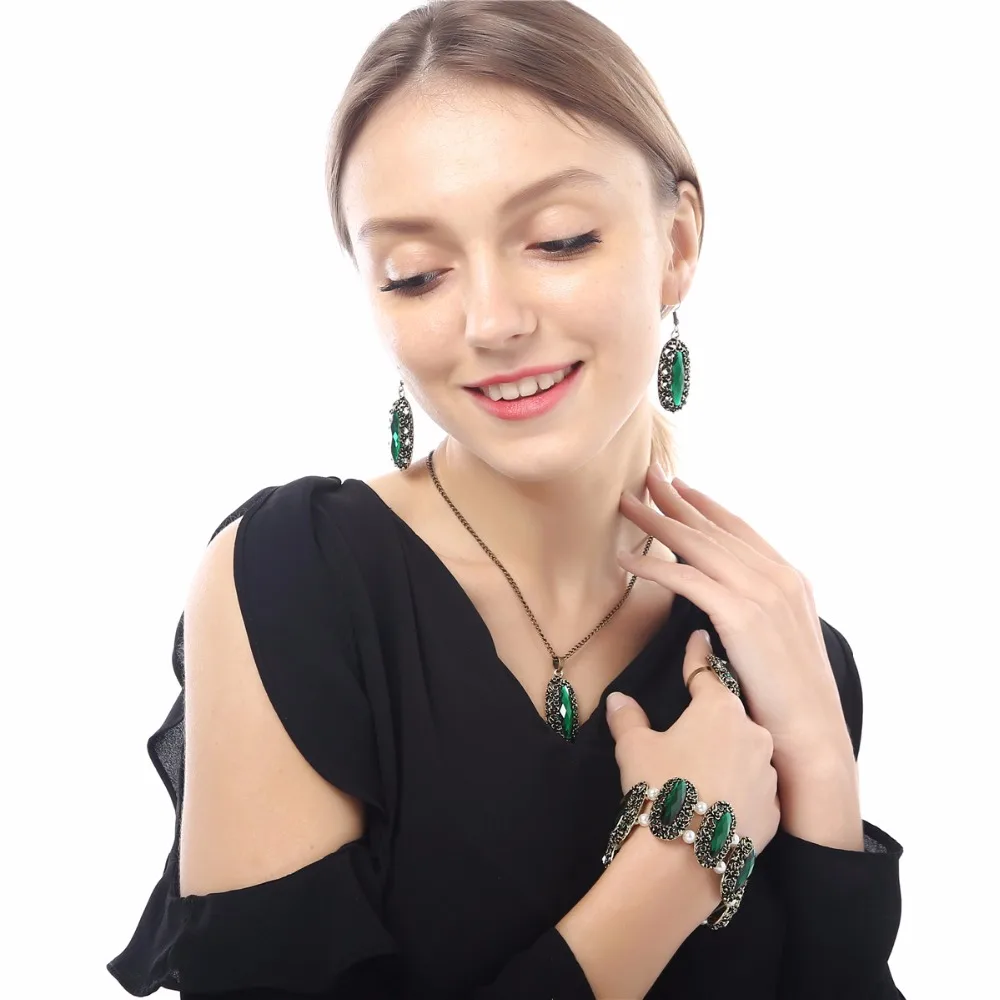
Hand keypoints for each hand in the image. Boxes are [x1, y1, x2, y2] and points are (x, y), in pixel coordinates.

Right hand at [607, 629, 780, 854]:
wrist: (686, 854)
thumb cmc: (659, 787)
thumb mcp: (634, 747)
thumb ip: (628, 718)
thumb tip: (618, 700)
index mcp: (719, 708)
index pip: (706, 672)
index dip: (698, 655)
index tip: (699, 637)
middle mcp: (752, 732)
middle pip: (729, 714)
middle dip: (712, 717)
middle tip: (691, 726)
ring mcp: (767, 772)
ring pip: (746, 751)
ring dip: (727, 754)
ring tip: (702, 771)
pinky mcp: (774, 808)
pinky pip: (755, 788)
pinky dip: (739, 788)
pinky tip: (718, 800)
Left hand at [617, 465, 852, 767]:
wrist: (813, 736)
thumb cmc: (790, 700)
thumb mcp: (777, 642)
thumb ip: (755, 612)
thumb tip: (722, 601)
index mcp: (789, 581)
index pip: (739, 531)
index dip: (707, 506)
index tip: (679, 487)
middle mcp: (778, 578)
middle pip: (715, 530)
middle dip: (676, 502)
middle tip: (646, 477)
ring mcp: (763, 594)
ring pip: (699, 546)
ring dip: (658, 522)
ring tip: (627, 504)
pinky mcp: (742, 615)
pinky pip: (687, 580)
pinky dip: (654, 565)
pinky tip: (627, 557)